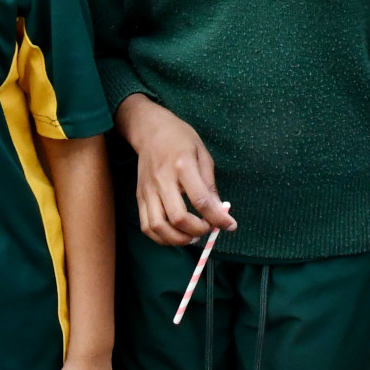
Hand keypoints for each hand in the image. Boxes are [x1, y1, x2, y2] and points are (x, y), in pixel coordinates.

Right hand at [116, 95, 235, 246]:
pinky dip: (161, 238)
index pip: (200, 200)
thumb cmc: (180, 139)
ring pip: (158, 226)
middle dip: (197, 231)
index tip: (230, 225)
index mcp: (183, 165)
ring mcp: (148, 190)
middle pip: (178, 217)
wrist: (150, 130)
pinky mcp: (140, 197)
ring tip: (192, 236)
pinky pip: (146, 226)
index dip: (217, 218)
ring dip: (178, 239)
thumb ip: (210, 184)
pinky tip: (175, 235)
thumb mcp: (202, 154)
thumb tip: (219, 211)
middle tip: (208, 229)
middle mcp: (163, 180)